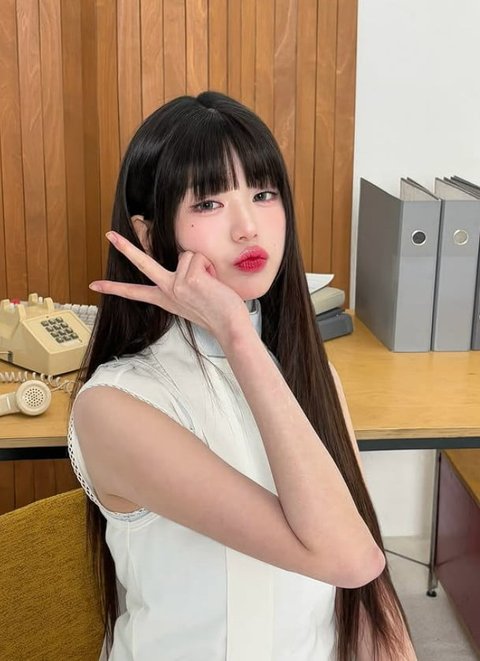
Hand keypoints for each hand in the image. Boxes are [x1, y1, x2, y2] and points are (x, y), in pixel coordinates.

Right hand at [89, 231, 248, 337]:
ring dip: (202, 264)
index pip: (135, 292)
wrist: (229, 325)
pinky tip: (213, 282)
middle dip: (125, 247)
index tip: (94, 285)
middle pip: (142, 263)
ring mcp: (176, 284)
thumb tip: (185, 259)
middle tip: (109, 234)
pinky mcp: (188, 278)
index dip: (114, 288)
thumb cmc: (217, 312)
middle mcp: (167, 291)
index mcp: (166, 298)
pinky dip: (208, 266)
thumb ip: (184, 282)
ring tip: (210, 284)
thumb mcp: (193, 299)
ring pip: (187, 255)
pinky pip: (197, 256)